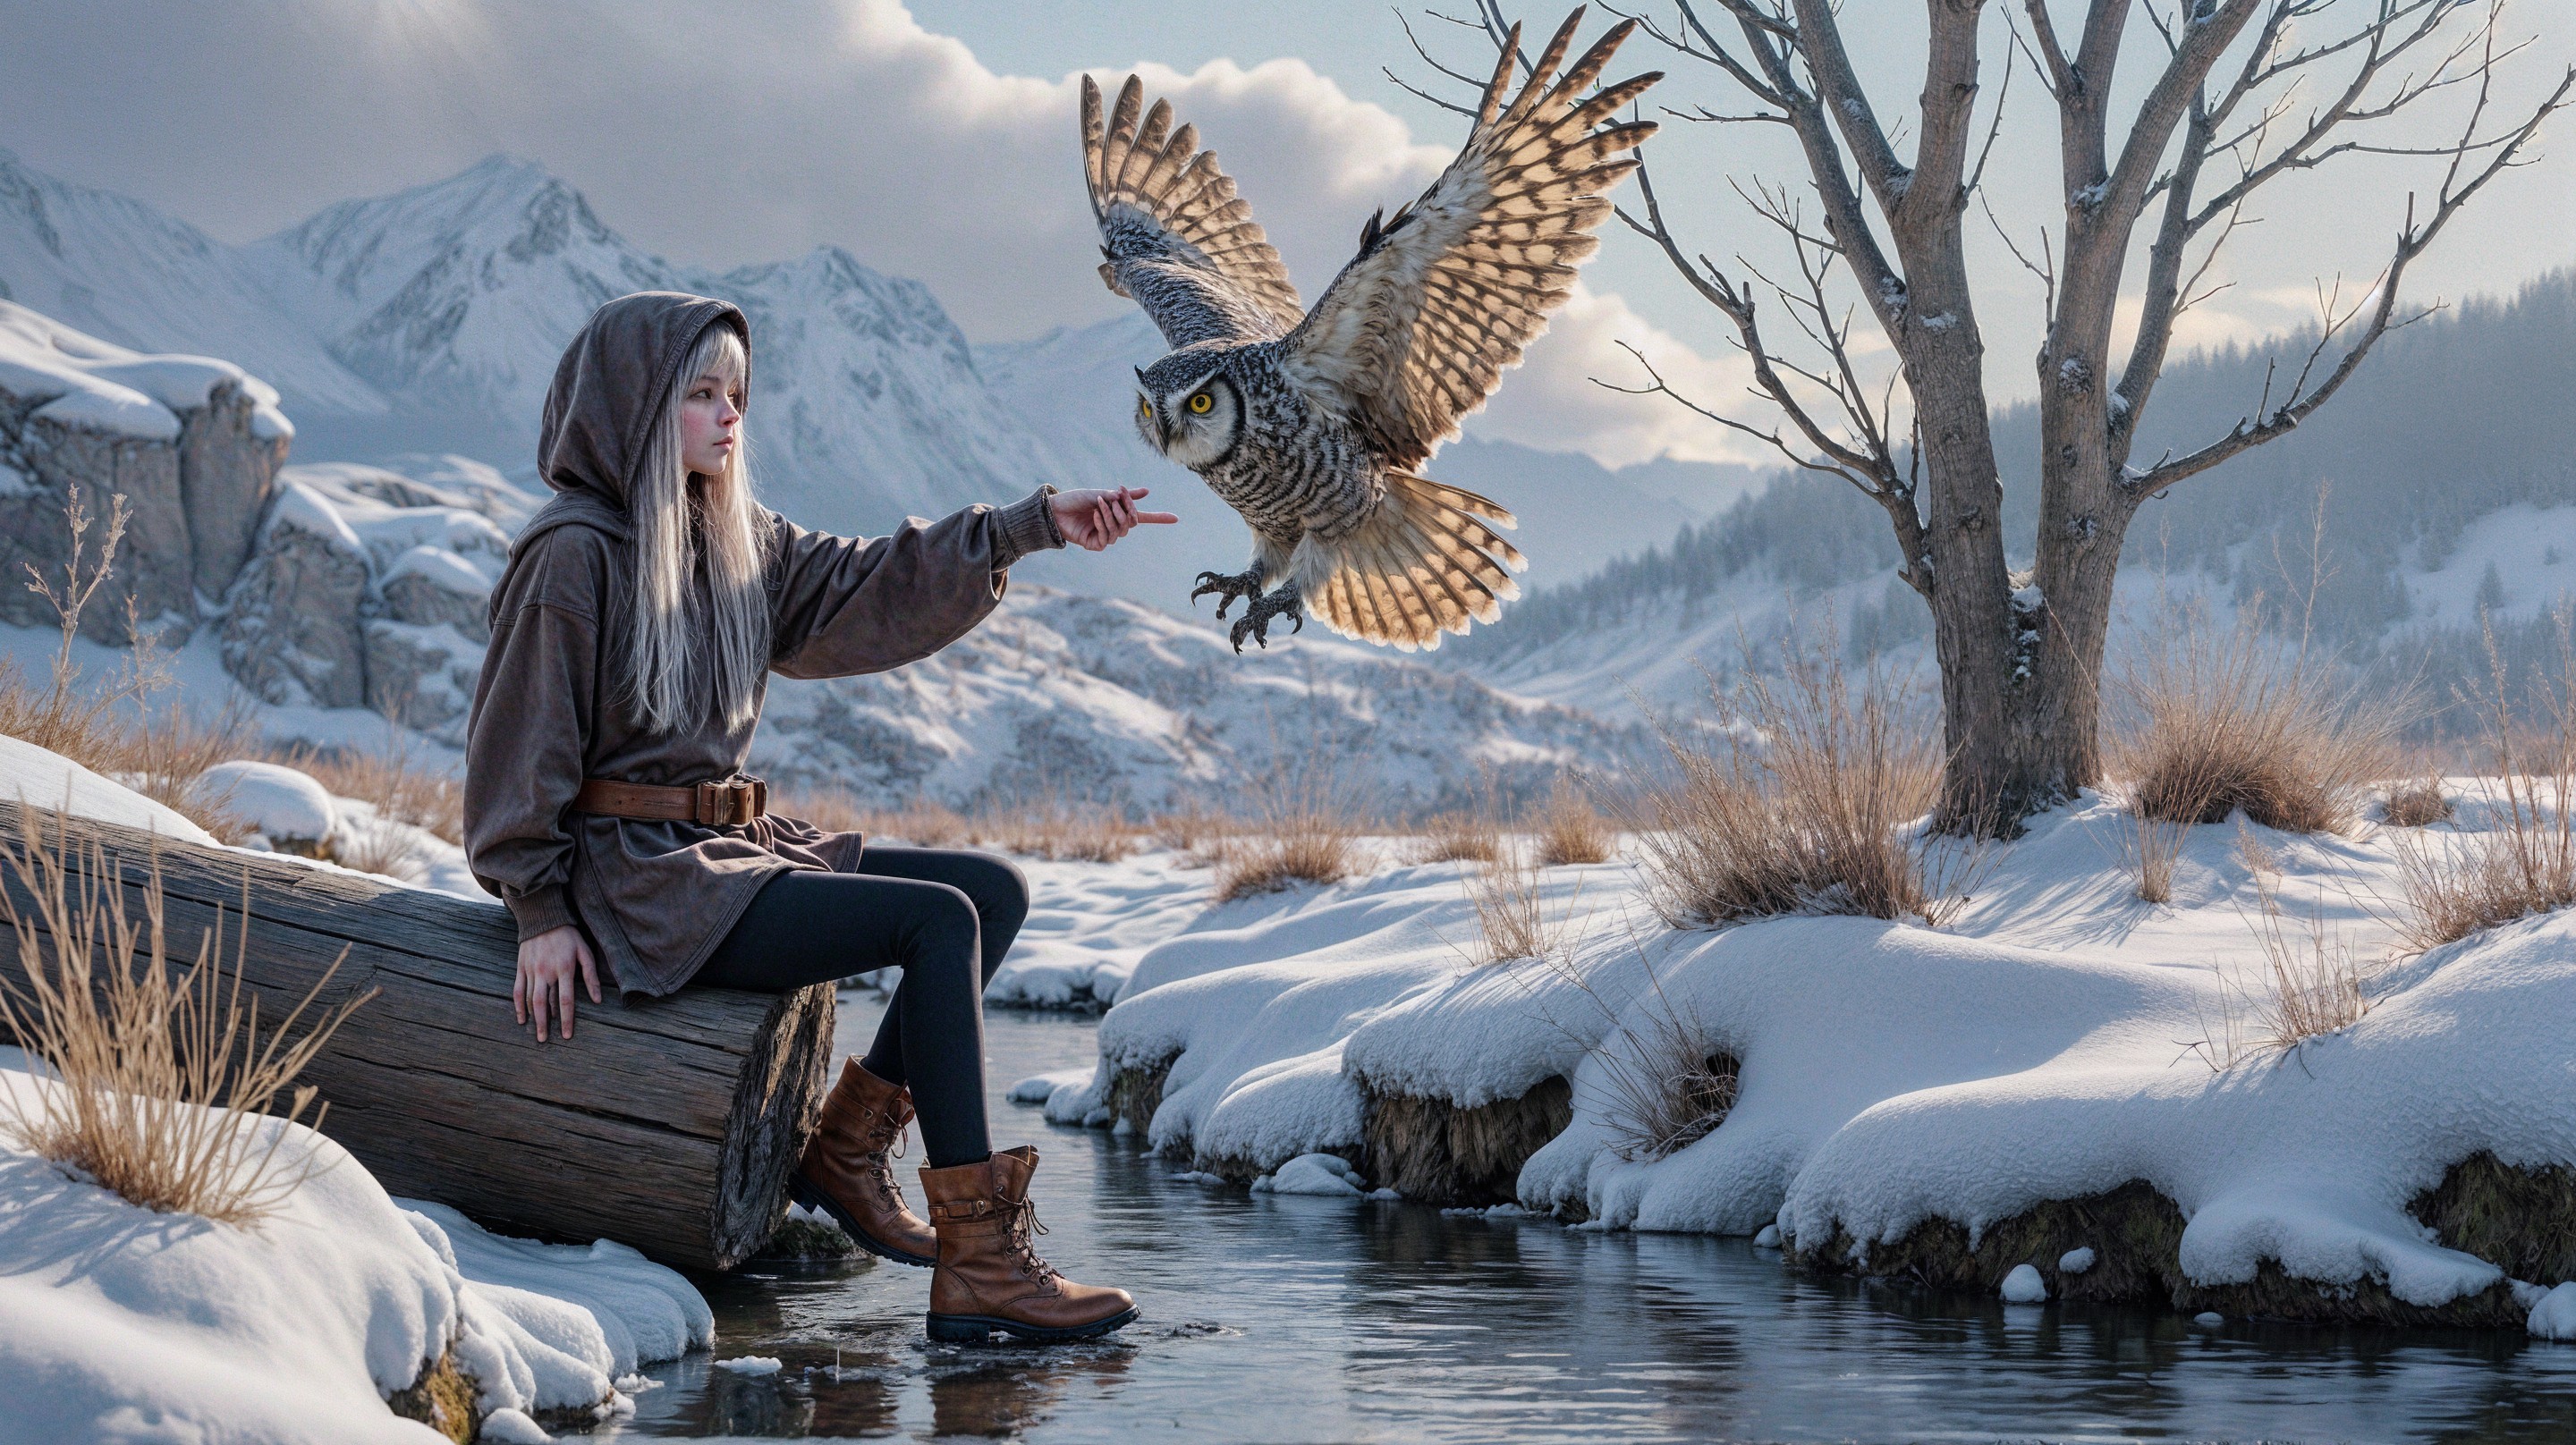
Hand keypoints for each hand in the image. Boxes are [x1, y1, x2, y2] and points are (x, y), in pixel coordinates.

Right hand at [514, 925, 599, 1042]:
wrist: (543, 917)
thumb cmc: (568, 935)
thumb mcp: (585, 951)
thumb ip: (591, 975)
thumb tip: (598, 999)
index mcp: (564, 969)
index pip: (565, 1000)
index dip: (566, 1019)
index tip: (566, 1035)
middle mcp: (545, 972)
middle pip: (544, 1004)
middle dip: (545, 1024)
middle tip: (544, 1041)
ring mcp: (531, 970)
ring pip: (530, 999)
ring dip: (533, 1017)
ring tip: (536, 1033)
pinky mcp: (521, 968)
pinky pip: (517, 990)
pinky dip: (518, 1005)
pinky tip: (521, 1018)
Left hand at [1050, 486, 1177, 551]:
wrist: (1055, 509)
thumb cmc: (1076, 499)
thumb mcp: (1103, 493)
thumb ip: (1123, 496)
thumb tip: (1147, 492)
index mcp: (1117, 513)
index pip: (1142, 518)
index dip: (1159, 518)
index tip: (1176, 518)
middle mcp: (1113, 525)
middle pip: (1132, 523)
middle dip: (1126, 510)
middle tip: (1114, 497)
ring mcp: (1104, 536)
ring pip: (1119, 531)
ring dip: (1111, 516)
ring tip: (1099, 504)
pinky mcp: (1094, 544)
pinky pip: (1107, 538)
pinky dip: (1102, 525)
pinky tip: (1093, 516)